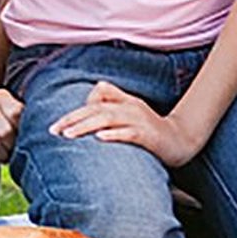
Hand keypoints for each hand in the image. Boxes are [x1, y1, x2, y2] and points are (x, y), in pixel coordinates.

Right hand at [0, 83, 21, 162]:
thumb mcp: (6, 98)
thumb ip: (18, 109)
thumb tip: (36, 126)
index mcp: (2, 99)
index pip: (15, 114)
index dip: (22, 128)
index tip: (26, 135)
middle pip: (4, 132)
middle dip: (12, 145)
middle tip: (18, 151)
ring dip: (2, 154)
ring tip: (7, 158)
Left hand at [50, 80, 199, 167]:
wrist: (181, 140)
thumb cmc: (151, 130)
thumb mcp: (130, 114)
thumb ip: (113, 104)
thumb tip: (92, 97)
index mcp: (124, 102)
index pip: (93, 103)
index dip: (73, 114)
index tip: (55, 128)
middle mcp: (130, 107)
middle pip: (96, 109)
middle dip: (73, 120)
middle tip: (54, 131)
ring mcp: (139, 121)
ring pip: (108, 119)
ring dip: (86, 126)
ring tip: (69, 134)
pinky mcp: (148, 135)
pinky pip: (129, 133)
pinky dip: (113, 135)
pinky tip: (99, 138)